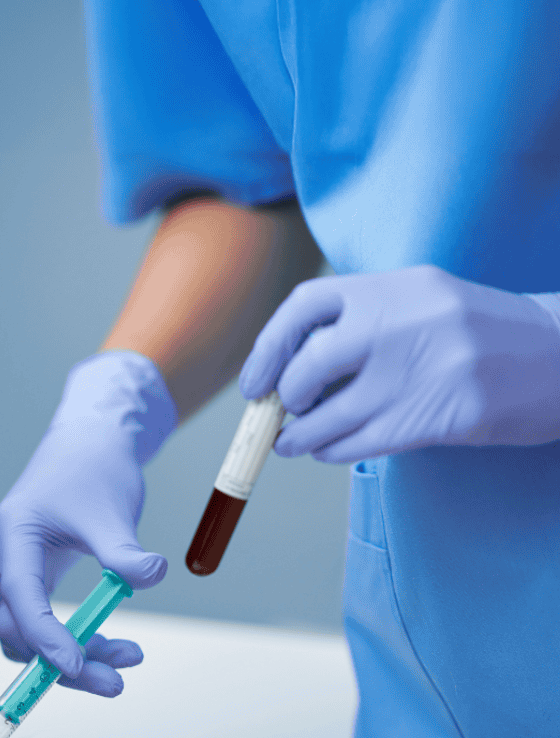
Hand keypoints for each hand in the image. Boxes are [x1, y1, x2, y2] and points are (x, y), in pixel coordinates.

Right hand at [0, 352, 175, 696]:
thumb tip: (151, 576)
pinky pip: (37, 621)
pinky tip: (112, 643)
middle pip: (16, 627)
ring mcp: (7, 567)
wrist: (87, 444)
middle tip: (116, 682)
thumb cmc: (94, 470)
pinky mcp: (24, 576)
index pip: (21, 596)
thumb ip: (124, 550)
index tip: (80, 668)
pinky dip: (71, 638)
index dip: (46, 637)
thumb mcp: (112, 510)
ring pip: (25, 633)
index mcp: (12, 533)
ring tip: (128, 659)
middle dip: (62, 661)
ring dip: (71, 656)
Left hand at [239, 266, 559, 461]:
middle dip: (286, 395)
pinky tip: (326, 450)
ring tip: (291, 442)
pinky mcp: (443, 415)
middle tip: (281, 409)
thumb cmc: (481, 334)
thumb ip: (363, 322)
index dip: (269, 347)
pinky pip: (362, 441)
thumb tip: (286, 370)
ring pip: (331, 414)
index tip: (256, 380)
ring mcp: (423, 369)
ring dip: (299, 436)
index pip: (307, 305)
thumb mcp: (423, 303)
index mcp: (395, 287)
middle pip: (311, 364)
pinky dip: (331, 450)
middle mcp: (403, 322)